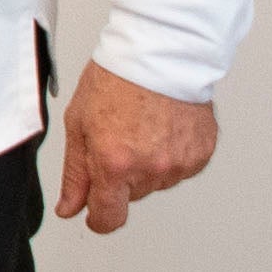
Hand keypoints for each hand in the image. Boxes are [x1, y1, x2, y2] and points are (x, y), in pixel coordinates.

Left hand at [56, 59, 217, 232]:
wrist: (159, 53)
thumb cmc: (116, 79)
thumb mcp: (79, 123)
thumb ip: (76, 173)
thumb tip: (70, 207)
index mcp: (115, 163)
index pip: (109, 217)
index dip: (98, 217)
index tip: (94, 212)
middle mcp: (151, 168)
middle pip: (131, 195)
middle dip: (119, 175)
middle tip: (117, 136)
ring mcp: (180, 163)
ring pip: (156, 182)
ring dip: (146, 164)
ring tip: (141, 126)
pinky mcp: (201, 154)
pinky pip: (180, 168)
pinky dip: (170, 154)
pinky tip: (161, 127)